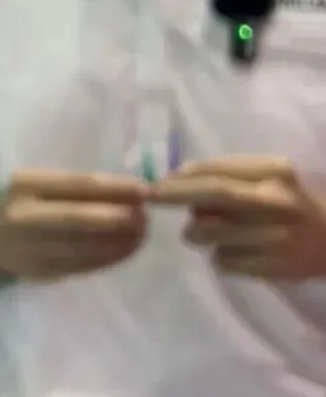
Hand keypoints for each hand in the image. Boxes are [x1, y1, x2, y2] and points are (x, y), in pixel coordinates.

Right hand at [0, 169, 149, 282]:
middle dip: (118, 217)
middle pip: (80, 218)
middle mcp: (27, 215)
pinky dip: (110, 258)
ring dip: (120, 242)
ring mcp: (34, 247)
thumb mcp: (38, 185)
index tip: (143, 189)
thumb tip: (128, 193)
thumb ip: (75, 188)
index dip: (114, 187)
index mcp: (27, 184)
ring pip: (85, 246)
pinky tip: (127, 250)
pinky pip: (84, 266)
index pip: (77, 184)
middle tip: (146, 216)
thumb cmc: (23, 202)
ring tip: (142, 234)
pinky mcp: (44, 271)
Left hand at [153, 156, 325, 280]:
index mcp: (275, 172)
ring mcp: (278, 237)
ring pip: (213, 232)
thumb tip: (177, 175)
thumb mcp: (266, 176)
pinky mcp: (275, 268)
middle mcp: (278, 201)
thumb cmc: (286, 201)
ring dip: (195, 231)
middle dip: (176, 194)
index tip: (157, 180)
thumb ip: (226, 172)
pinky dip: (217, 256)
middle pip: (217, 194)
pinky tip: (231, 250)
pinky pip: (224, 261)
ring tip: (200, 231)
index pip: (219, 171)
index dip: (184, 176)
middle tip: (152, 196)